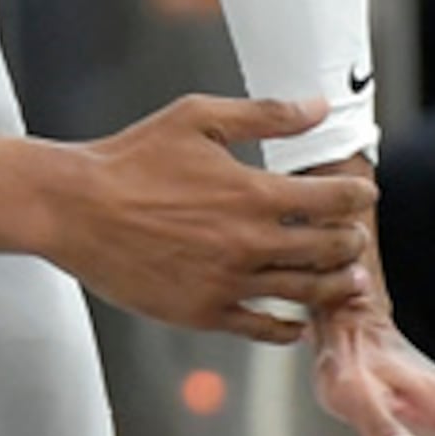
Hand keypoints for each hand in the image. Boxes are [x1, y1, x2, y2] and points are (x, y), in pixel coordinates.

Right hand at [49, 95, 375, 342]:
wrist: (72, 208)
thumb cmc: (129, 160)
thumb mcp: (197, 118)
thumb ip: (264, 114)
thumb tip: (317, 106)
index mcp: (252, 194)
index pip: (334, 200)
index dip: (357, 196)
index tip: (362, 195)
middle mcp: (248, 244)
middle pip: (330, 250)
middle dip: (351, 240)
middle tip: (355, 237)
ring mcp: (227, 283)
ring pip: (306, 293)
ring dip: (335, 285)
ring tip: (346, 280)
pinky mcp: (202, 312)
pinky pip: (264, 329)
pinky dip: (289, 326)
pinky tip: (295, 320)